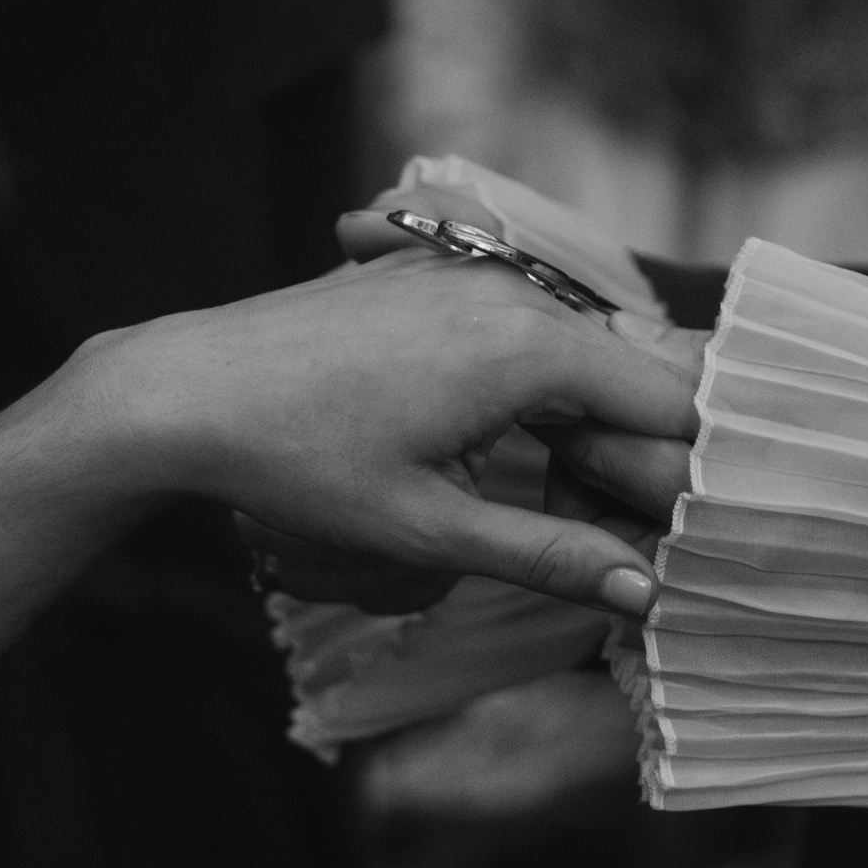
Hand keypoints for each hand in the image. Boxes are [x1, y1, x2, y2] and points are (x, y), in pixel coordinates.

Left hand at [93, 249, 697, 615]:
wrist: (185, 390)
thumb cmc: (298, 462)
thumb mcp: (428, 530)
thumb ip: (549, 556)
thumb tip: (644, 593)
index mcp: (530, 349)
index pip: (672, 400)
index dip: (681, 474)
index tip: (662, 535)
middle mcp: (514, 294)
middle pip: (630, 374)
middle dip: (630, 453)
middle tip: (586, 528)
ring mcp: (473, 274)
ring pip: (576, 353)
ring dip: (578, 422)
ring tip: (527, 492)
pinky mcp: (436, 273)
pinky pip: (521, 329)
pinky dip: (530, 385)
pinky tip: (475, 441)